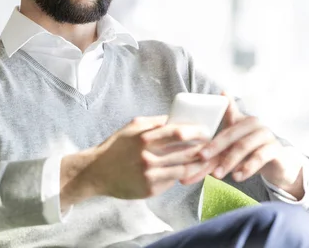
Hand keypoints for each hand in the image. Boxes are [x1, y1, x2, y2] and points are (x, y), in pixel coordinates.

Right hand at [60, 116, 217, 207]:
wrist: (97, 172)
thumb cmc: (115, 147)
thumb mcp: (131, 127)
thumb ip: (154, 122)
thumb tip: (176, 118)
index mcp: (144, 138)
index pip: (179, 133)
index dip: (196, 132)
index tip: (205, 131)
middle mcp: (148, 157)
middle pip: (186, 152)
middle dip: (203, 148)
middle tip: (211, 145)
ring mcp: (150, 175)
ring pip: (184, 169)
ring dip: (198, 164)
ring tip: (205, 159)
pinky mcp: (150, 190)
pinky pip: (173, 181)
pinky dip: (183, 175)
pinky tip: (188, 170)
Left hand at [181, 93, 304, 198]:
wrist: (278, 163)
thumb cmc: (250, 151)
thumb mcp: (231, 147)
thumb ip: (214, 148)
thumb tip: (190, 155)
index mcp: (240, 119)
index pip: (220, 126)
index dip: (207, 132)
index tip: (195, 146)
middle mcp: (254, 123)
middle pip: (230, 134)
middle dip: (214, 148)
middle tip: (201, 159)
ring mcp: (266, 135)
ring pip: (244, 146)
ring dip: (229, 161)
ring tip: (217, 174)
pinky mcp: (276, 149)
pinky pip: (260, 156)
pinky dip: (247, 167)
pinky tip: (237, 176)